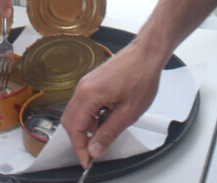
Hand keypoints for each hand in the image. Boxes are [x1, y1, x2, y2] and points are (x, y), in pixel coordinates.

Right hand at [60, 43, 163, 167]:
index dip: (80, 149)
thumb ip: (108, 132)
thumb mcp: (128, 112)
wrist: (146, 54)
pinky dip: (91, 116)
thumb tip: (95, 149)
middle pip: (70, 121)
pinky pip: (84, 104)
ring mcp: (86, 83)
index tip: (87, 162)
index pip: (76, 129)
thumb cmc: (141, 77)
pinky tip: (107, 118)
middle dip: (80, 139)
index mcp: (89, 95)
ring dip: (87, 127)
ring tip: (107, 132)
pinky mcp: (92, 82)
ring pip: (76, 113)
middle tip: (94, 152)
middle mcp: (83, 88)